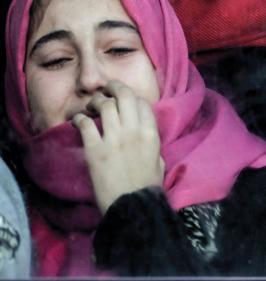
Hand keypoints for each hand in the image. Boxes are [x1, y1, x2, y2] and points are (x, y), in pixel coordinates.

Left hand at [72, 80, 164, 214]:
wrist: (130, 206)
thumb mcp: (158, 161)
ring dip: (97, 102)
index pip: (142, 103)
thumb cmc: (146, 187)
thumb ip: (151, 143)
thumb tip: (143, 135)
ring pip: (105, 105)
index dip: (132, 98)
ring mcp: (114, 140)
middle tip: (107, 89)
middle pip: (125, 96)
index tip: (124, 100)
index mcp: (151, 134)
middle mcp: (134, 132)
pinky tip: (77, 121)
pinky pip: (86, 125)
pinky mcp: (95, 150)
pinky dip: (80, 119)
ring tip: (91, 106)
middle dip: (114, 88)